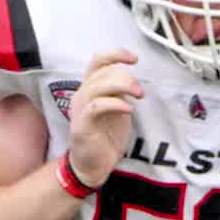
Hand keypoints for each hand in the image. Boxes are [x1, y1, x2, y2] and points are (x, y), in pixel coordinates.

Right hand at [65, 49, 143, 187]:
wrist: (93, 165)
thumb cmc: (105, 137)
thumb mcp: (117, 107)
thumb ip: (120, 91)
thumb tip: (132, 79)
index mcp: (90, 88)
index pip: (97, 62)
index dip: (115, 55)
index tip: (134, 59)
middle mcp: (81, 95)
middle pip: (102, 72)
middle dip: (126, 77)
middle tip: (140, 91)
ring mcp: (80, 109)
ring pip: (98, 85)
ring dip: (123, 86)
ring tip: (138, 96)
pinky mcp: (82, 124)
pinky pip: (97, 106)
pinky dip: (116, 104)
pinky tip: (129, 110)